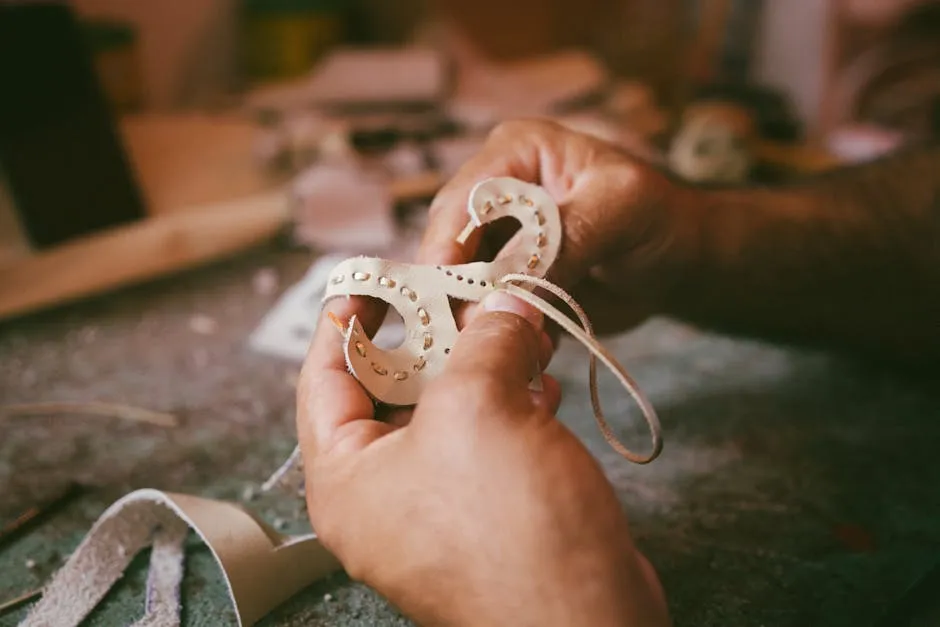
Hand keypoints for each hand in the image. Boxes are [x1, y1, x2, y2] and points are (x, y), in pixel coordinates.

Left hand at [297, 291, 669, 626]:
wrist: (587, 620)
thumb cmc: (509, 528)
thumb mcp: (479, 409)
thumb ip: (484, 339)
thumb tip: (505, 302)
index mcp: (346, 478)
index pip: (325, 378)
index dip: (348, 318)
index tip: (375, 275)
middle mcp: (382, 498)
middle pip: (392, 391)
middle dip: (434, 336)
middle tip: (463, 289)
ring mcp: (437, 510)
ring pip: (449, 413)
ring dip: (483, 365)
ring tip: (516, 326)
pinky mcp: (488, 515)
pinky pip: (488, 442)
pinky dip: (512, 404)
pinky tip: (544, 381)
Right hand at [419, 119, 698, 333]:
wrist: (679, 261)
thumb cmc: (658, 218)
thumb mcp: (621, 211)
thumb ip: (569, 235)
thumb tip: (512, 281)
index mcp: (518, 152)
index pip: (465, 197)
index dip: (448, 241)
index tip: (444, 283)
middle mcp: (498, 192)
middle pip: (450, 240)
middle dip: (455, 284)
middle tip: (464, 327)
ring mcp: (499, 238)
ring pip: (460, 278)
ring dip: (471, 313)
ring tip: (490, 344)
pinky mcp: (507, 278)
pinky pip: (484, 306)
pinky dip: (492, 329)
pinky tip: (508, 350)